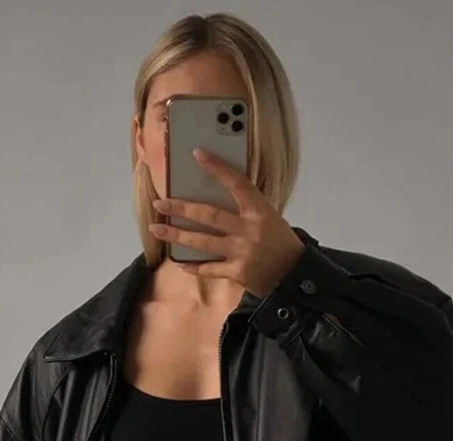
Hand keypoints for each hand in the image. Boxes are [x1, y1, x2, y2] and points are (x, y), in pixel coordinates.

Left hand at [149, 146, 305, 297]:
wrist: (295, 274)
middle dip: (182, 209)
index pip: (237, 183)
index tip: (197, 154)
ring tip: (157, 230)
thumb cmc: (280, 242)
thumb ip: (246, 209)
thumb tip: (214, 197)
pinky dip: (193, 266)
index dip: (217, 168)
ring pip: (203, 242)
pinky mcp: (237, 272)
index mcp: (259, 211)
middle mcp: (249, 230)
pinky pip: (209, 269)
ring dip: (177, 236)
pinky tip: (179, 262)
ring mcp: (242, 252)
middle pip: (209, 215)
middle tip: (160, 203)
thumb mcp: (269, 218)